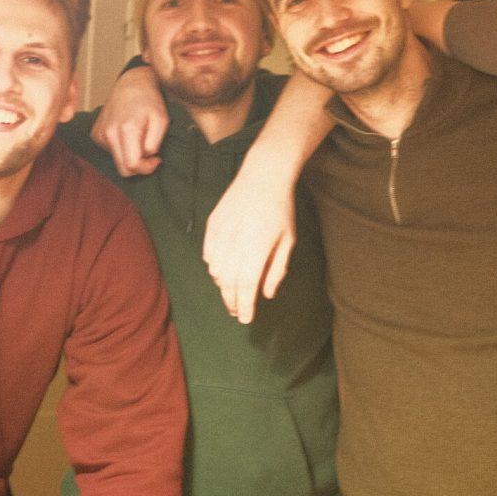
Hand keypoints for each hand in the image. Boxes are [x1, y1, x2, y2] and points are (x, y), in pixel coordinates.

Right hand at [94, 66, 168, 175]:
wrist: (131, 84)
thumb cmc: (149, 100)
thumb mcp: (161, 120)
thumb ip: (154, 143)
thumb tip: (147, 157)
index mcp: (125, 130)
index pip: (131, 166)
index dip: (146, 168)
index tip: (156, 160)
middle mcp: (108, 133)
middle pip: (122, 169)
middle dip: (139, 166)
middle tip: (151, 155)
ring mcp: (100, 134)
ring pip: (117, 160)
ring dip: (130, 155)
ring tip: (139, 138)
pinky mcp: (96, 134)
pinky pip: (110, 151)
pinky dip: (121, 148)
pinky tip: (128, 134)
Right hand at [203, 169, 296, 324]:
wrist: (263, 176)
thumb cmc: (281, 210)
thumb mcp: (288, 241)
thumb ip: (276, 270)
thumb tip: (265, 295)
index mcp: (257, 250)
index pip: (245, 287)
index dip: (244, 306)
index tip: (245, 319)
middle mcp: (235, 244)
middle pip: (227, 283)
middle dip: (231, 301)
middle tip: (236, 311)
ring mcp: (221, 234)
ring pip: (215, 270)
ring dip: (222, 285)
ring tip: (231, 292)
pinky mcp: (212, 225)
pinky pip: (208, 254)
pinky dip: (213, 267)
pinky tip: (221, 270)